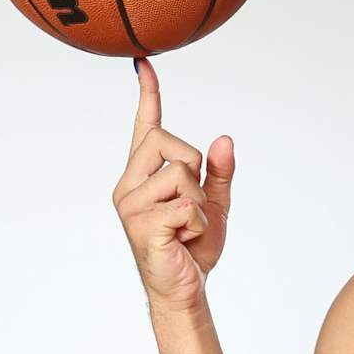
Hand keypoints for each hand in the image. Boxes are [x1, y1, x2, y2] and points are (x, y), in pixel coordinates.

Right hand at [111, 55, 234, 311]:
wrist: (185, 290)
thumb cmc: (193, 248)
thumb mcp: (214, 203)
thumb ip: (219, 172)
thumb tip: (224, 139)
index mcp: (142, 175)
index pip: (145, 126)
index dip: (148, 94)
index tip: (144, 63)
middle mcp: (129, 184)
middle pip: (169, 141)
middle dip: (194, 170)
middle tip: (191, 207)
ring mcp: (131, 204)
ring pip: (182, 175)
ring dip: (200, 204)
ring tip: (187, 229)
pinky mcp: (142, 225)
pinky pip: (186, 205)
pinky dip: (198, 223)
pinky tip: (185, 240)